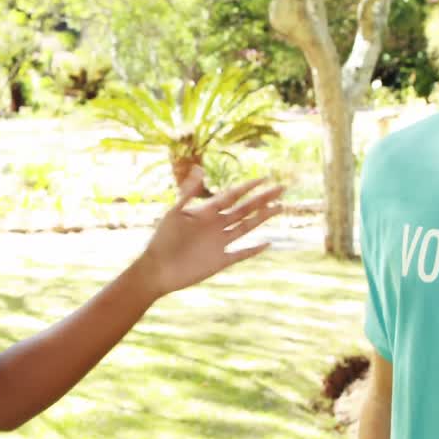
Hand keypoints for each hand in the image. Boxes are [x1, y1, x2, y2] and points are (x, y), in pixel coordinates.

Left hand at [135, 167, 283, 297]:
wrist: (156, 269)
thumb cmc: (162, 239)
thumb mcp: (174, 212)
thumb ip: (189, 192)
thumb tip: (200, 169)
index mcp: (206, 212)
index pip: (232, 196)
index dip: (248, 187)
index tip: (265, 178)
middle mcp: (216, 225)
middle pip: (244, 209)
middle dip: (263, 198)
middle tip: (282, 187)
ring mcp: (220, 243)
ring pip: (246, 227)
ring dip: (262, 218)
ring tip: (280, 207)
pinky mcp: (220, 261)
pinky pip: (241, 254)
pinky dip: (254, 249)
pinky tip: (268, 243)